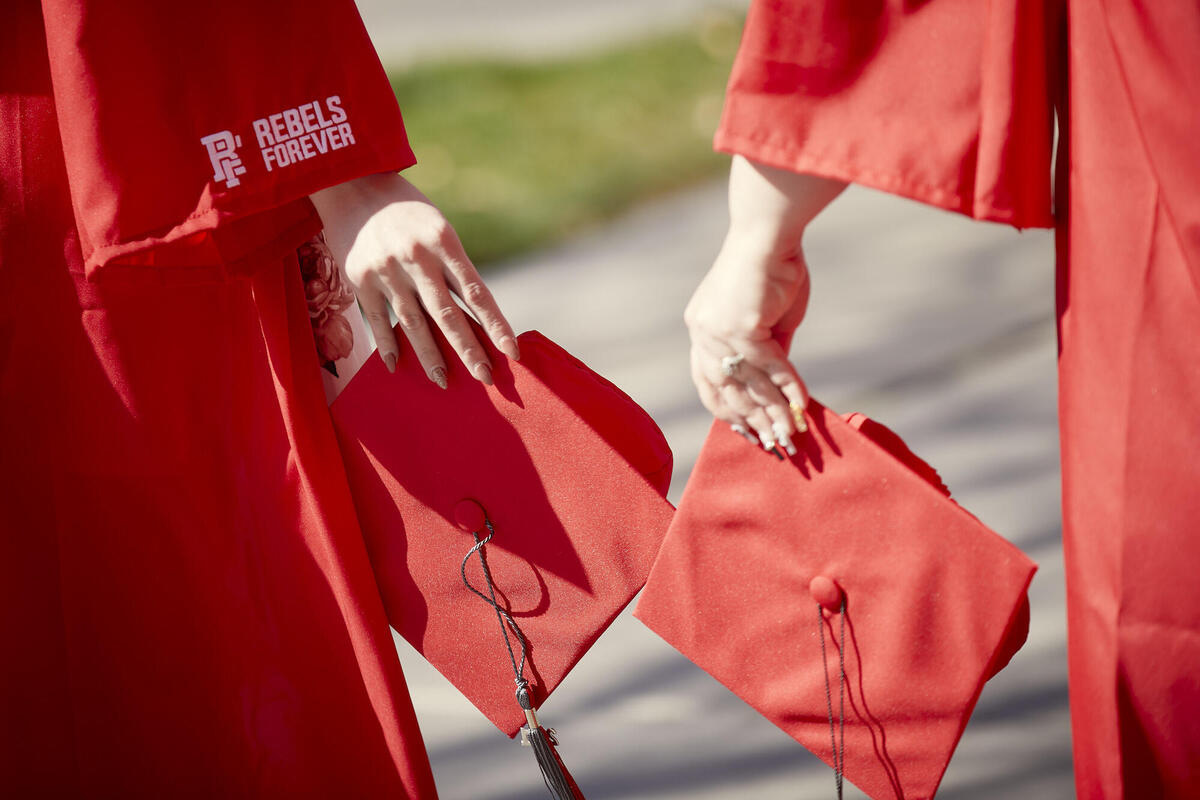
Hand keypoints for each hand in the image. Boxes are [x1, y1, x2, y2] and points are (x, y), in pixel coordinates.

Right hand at [310, 172, 518, 386]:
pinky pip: (377, 320)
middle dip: (468, 349)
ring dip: (430, 356)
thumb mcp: (439, 229)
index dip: (496, 325)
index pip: (477, 293)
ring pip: (413, 323)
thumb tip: (474, 317)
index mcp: (444, 242)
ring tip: (443, 381)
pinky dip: (388, 344)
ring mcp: (386, 270)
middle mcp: (417, 258)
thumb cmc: (407, 212)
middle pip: (447, 314)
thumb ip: (453, 269)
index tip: (512, 352)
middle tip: (486, 378)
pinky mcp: (360, 279)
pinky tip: (396, 366)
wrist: (352, 184)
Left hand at [686, 157, 845, 452]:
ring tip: (789, 439)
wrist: (769, 232)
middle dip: (750, 422)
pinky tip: (803, 409)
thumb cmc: (773, 266)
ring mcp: (719, 333)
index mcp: (701, 328)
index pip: (706, 381)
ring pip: (747, 386)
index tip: (745, 432)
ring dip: (771, 415)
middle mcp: (703, 334)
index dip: (726, 411)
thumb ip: (768, 349)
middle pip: (724, 392)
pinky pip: (770, 369)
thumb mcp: (768, 317)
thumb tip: (778, 383)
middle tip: (771, 447)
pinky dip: (788, 391)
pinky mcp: (742, 329)